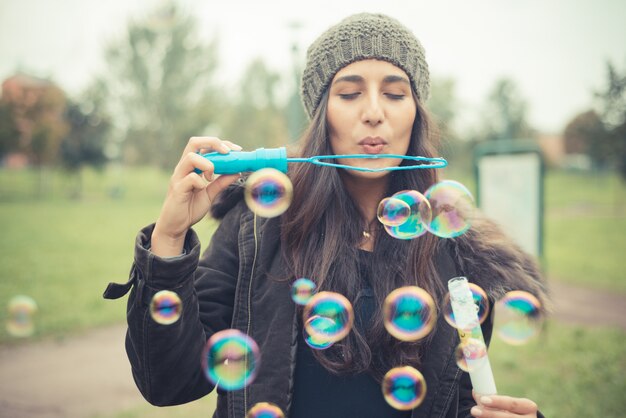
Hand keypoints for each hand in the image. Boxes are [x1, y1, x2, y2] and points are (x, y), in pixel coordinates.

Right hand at [151, 136, 241, 256]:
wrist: (176, 226)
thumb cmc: (190, 208)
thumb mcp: (210, 194)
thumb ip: (221, 182)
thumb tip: (237, 172)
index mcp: (191, 166)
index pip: (204, 145)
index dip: (221, 144)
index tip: (237, 150)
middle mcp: (183, 167)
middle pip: (194, 142)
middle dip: (214, 143)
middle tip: (227, 153)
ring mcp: (179, 177)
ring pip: (191, 157)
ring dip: (207, 164)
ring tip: (212, 177)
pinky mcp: (177, 189)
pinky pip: (190, 178)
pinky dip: (201, 181)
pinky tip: (202, 188)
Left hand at [471, 391, 537, 416]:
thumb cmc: (512, 412)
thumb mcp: (507, 404)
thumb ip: (492, 399)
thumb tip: (476, 391)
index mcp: (528, 407)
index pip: (512, 404)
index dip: (497, 401)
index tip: (483, 399)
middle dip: (489, 414)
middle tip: (474, 410)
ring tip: (476, 414)